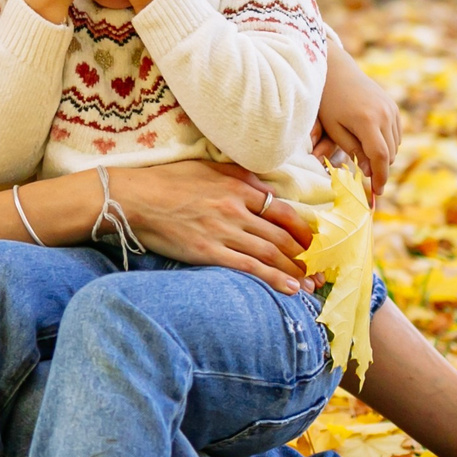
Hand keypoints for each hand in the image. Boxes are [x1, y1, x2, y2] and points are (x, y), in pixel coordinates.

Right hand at [105, 160, 317, 292]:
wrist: (135, 198)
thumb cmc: (168, 181)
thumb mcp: (209, 168)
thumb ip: (240, 178)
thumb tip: (265, 190)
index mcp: (239, 186)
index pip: (282, 210)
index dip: (302, 229)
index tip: (313, 242)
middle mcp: (237, 208)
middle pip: (282, 235)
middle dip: (306, 254)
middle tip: (321, 268)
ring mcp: (224, 231)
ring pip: (271, 253)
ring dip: (296, 270)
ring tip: (311, 283)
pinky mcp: (209, 251)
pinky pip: (250, 267)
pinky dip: (274, 278)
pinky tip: (290, 288)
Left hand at [314, 38, 400, 194]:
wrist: (336, 71)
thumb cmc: (329, 102)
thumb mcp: (334, 128)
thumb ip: (353, 150)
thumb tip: (371, 170)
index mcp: (367, 121)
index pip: (380, 157)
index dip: (380, 177)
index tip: (377, 192)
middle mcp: (384, 114)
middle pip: (389, 153)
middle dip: (379, 167)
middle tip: (365, 175)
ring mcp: (391, 109)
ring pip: (394, 145)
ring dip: (383, 155)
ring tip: (365, 156)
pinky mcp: (392, 106)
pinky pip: (396, 133)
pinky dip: (387, 142)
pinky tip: (371, 141)